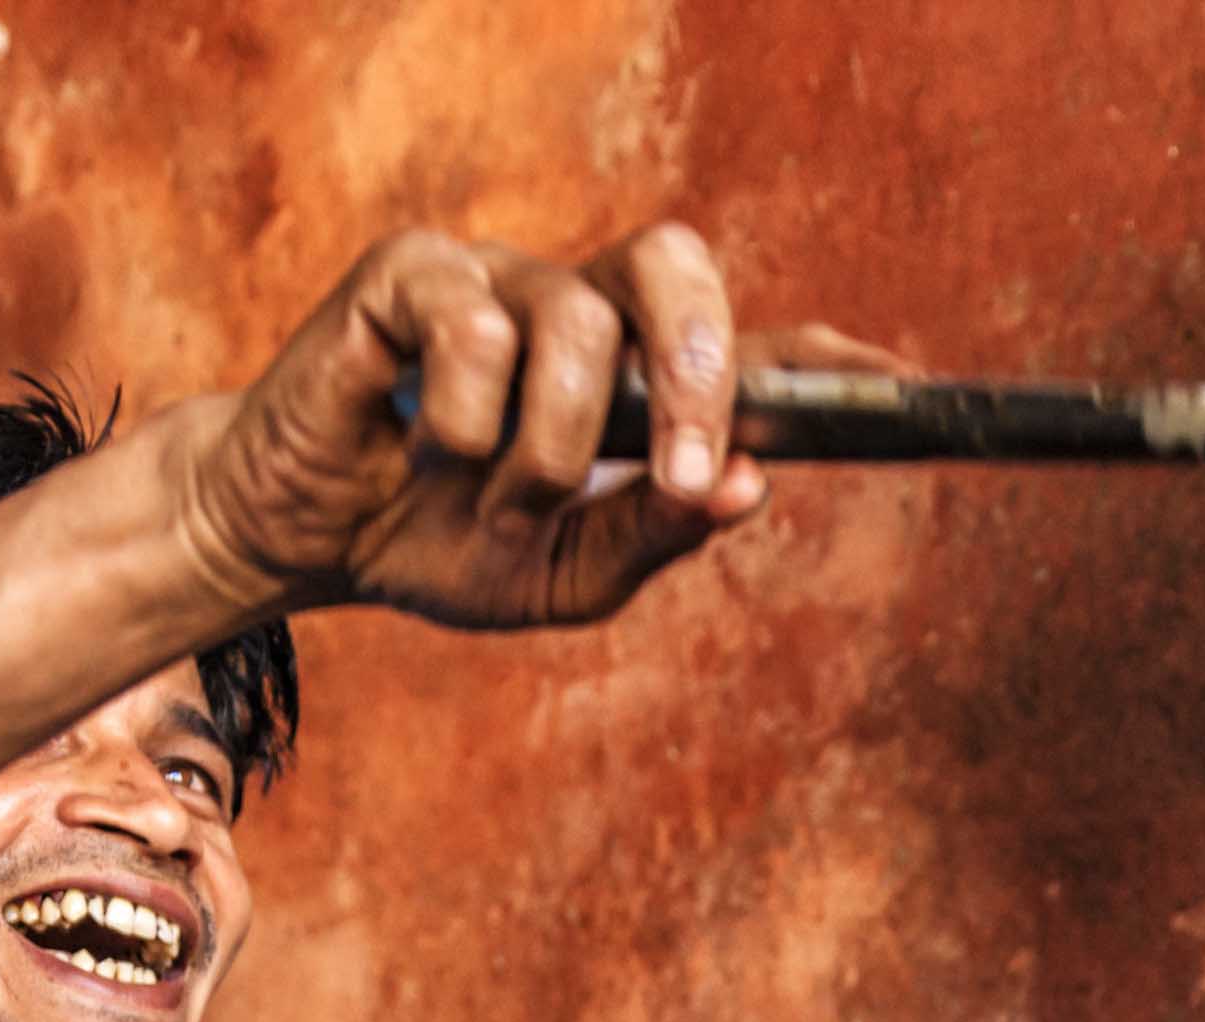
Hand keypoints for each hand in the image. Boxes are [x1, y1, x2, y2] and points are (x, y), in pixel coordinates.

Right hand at [179, 224, 773, 629]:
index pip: (750, 345)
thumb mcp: (566, 575)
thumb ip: (656, 534)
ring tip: (497, 498)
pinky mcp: (414, 271)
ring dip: (548, 446)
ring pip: (574, 323)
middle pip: (675, 263)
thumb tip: (748, 488)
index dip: (827, 360)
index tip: (900, 389)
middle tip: (688, 470)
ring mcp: (498, 278)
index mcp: (633, 377)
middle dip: (697, 366)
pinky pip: (476, 330)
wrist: (304, 543)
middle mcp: (578, 308)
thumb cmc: (442, 544)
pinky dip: (462, 420)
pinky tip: (423, 447)